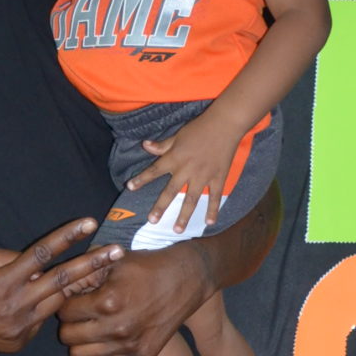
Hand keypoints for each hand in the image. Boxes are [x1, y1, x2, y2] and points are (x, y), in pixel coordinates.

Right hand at [0, 219, 119, 355]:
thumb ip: (8, 256)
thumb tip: (36, 256)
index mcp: (2, 282)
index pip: (42, 254)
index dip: (68, 236)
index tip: (89, 223)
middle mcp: (15, 307)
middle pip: (63, 281)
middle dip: (94, 264)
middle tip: (118, 252)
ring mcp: (20, 329)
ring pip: (57, 302)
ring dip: (74, 287)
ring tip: (96, 272)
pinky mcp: (20, 342)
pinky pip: (41, 319)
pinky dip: (41, 307)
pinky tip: (31, 303)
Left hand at [57, 244, 212, 355]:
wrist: (188, 279)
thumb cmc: (147, 265)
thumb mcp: (113, 261)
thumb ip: (83, 274)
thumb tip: (57, 284)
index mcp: (108, 302)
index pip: (64, 312)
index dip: (65, 301)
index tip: (73, 296)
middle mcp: (118, 329)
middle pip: (67, 336)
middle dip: (69, 322)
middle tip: (80, 311)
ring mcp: (131, 346)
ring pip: (80, 354)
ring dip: (81, 338)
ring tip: (91, 323)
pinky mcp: (142, 355)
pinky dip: (103, 346)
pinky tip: (113, 329)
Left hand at [126, 111, 244, 230]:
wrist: (225, 124)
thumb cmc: (200, 128)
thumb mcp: (178, 135)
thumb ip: (162, 145)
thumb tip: (145, 146)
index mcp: (175, 158)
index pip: (154, 170)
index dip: (141, 179)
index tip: (130, 187)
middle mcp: (186, 170)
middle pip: (171, 191)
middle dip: (160, 207)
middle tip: (152, 221)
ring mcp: (203, 176)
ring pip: (191, 199)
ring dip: (184, 216)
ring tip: (177, 230)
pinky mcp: (218, 178)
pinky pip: (215, 197)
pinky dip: (212, 210)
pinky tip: (209, 222)